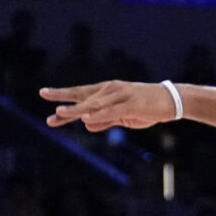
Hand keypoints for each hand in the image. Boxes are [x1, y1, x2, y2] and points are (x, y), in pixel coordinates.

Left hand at [41, 80, 178, 132]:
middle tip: (45, 100)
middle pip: (83, 96)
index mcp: (107, 92)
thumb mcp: (123, 117)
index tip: (44, 94)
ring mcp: (120, 96)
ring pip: (94, 104)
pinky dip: (99, 115)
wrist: (171, 101)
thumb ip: (105, 120)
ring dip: (77, 109)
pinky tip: (86, 118)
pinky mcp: (131, 104)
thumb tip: (87, 124)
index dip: (62, 94)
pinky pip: (111, 111)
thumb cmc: (147, 108)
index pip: (81, 94)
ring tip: (60, 113)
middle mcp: (110, 90)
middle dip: (63, 100)